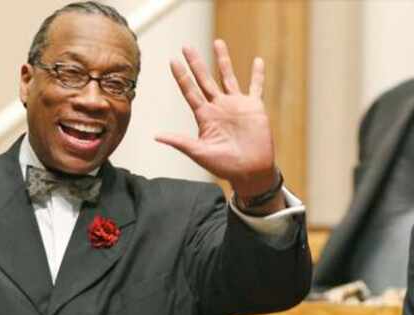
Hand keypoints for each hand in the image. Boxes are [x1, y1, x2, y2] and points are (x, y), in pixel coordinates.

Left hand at [156, 39, 277, 199]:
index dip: (181, 76)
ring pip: (228, 77)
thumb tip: (155, 136)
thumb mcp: (199, 153)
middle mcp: (219, 107)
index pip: (189, 91)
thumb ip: (180, 141)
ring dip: (223, 60)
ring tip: (217, 42)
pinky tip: (258, 61)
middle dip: (196, 63)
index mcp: (205, 116)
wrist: (250, 172)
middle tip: (186, 46)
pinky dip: (257, 75)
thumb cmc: (225, 166)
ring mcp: (236, 106)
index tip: (172, 61)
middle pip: (205, 79)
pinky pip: (256, 87)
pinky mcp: (254, 108)